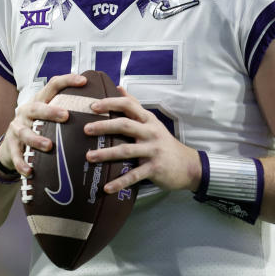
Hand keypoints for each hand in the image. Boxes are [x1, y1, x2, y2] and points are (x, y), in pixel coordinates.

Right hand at [0, 73, 87, 175]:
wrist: (11, 145)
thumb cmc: (39, 127)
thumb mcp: (49, 115)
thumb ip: (68, 110)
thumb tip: (102, 106)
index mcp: (39, 101)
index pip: (53, 86)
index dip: (67, 81)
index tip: (84, 81)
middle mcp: (26, 112)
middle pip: (36, 108)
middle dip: (50, 111)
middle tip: (66, 116)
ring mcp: (17, 128)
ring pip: (25, 132)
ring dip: (36, 139)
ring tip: (49, 146)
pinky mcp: (11, 146)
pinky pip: (16, 155)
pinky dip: (22, 163)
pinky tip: (30, 171)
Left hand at [83, 86, 201, 193]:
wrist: (188, 166)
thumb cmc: (163, 142)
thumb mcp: (152, 121)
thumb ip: (135, 106)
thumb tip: (118, 87)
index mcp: (148, 120)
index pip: (129, 105)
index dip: (110, 103)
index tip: (93, 106)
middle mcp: (151, 132)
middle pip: (125, 125)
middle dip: (104, 126)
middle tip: (86, 129)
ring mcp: (153, 150)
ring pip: (126, 150)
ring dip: (106, 154)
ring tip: (89, 156)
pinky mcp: (154, 169)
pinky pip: (134, 176)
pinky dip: (120, 182)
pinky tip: (106, 188)